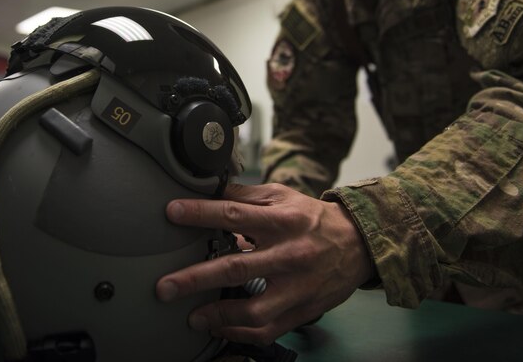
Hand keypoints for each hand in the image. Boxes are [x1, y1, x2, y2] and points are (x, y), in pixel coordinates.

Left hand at [156, 182, 372, 345]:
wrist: (357, 244)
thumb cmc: (312, 218)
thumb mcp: (282, 196)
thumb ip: (245, 196)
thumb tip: (208, 190)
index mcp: (282, 221)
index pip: (235, 215)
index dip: (201, 213)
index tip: (171, 212)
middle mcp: (289, 254)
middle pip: (237, 267)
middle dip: (196, 279)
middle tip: (165, 287)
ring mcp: (297, 287)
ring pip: (254, 309)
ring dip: (218, 316)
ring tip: (192, 317)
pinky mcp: (302, 310)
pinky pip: (267, 329)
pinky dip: (240, 333)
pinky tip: (220, 328)